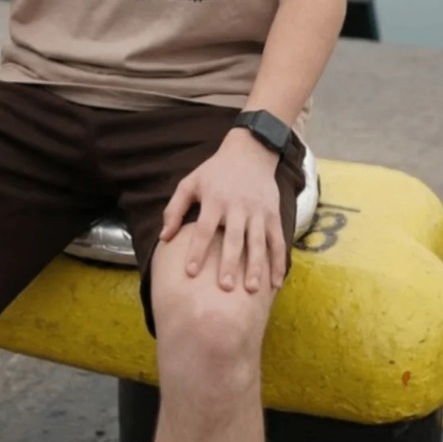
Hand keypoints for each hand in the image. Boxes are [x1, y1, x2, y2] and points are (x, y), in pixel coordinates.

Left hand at [159, 132, 285, 293]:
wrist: (250, 152)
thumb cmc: (215, 171)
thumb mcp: (191, 182)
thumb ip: (175, 208)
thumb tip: (164, 237)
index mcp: (215, 199)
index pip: (204, 228)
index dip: (197, 250)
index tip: (191, 272)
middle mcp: (237, 206)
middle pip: (233, 238)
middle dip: (229, 263)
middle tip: (224, 288)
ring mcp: (258, 211)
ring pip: (258, 242)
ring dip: (255, 266)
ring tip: (251, 289)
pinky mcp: (274, 214)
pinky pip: (277, 241)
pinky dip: (278, 263)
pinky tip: (275, 284)